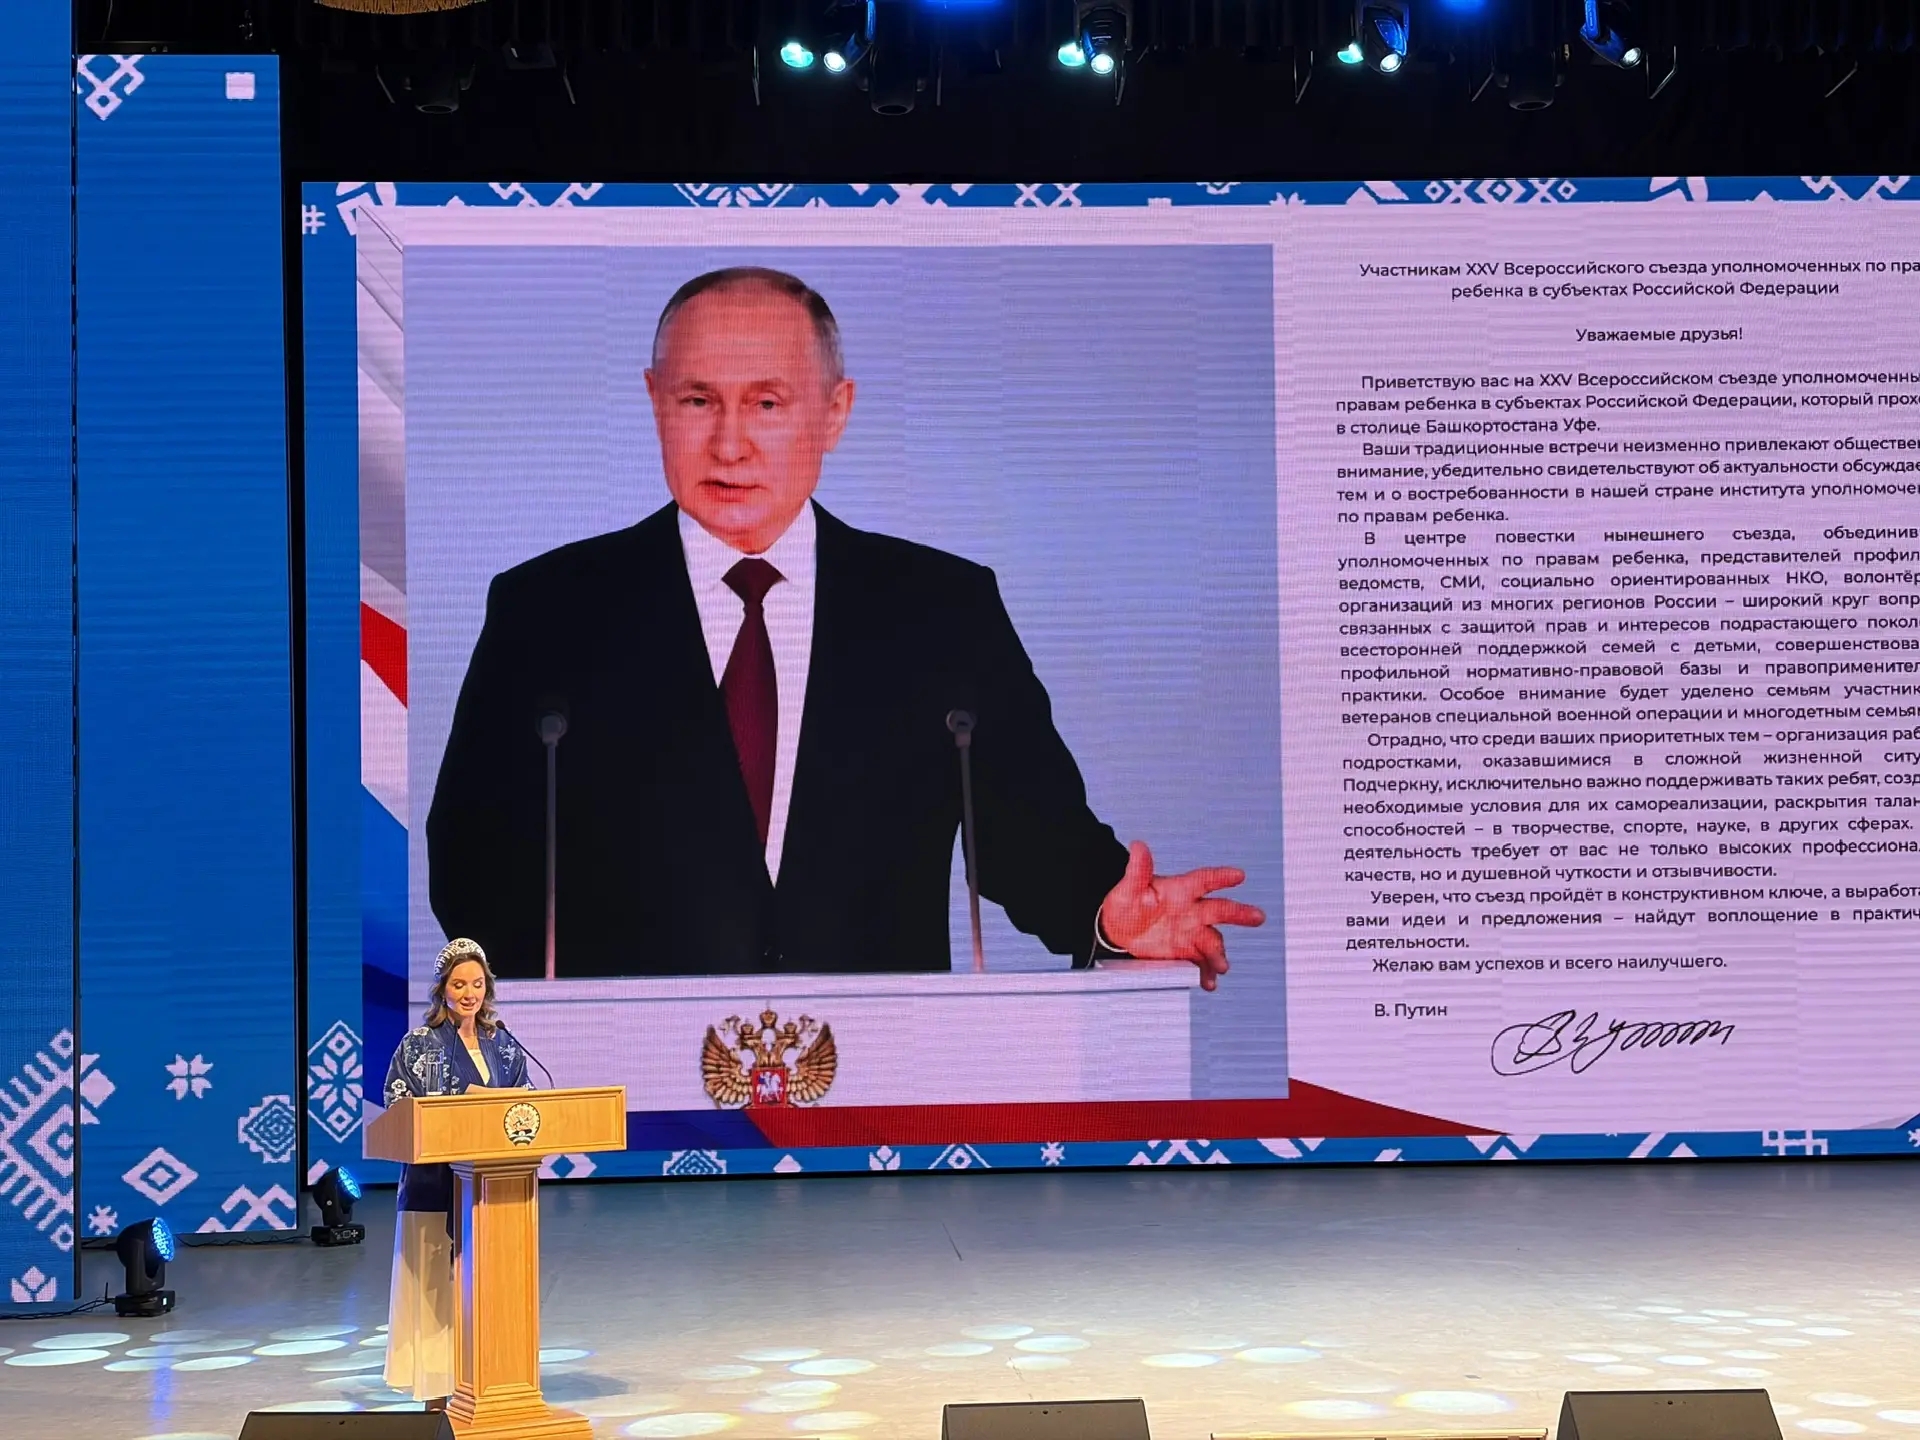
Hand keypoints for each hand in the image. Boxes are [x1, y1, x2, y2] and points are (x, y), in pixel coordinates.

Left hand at [1098, 841, 1265, 990]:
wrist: (1118, 932)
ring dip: (1219, 953)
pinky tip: (1208, 981)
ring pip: (1213, 940)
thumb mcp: (1127, 888)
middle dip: (1238, 913)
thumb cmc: (1125, 905)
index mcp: (1180, 890)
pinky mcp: (1187, 951)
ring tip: (1221, 966)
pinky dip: (1207, 972)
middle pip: (1219, 910)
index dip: (1221, 877)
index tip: (1239, 875)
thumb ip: (1137, 870)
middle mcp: (1191, 910)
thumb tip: (1137, 846)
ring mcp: (1191, 931)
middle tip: (1257, 917)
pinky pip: (1202, 961)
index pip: (1203, 880)